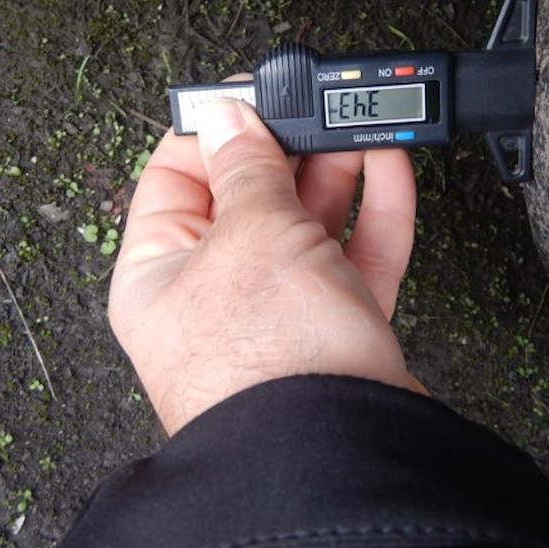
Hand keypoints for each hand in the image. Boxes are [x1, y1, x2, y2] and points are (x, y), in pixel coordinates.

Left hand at [108, 97, 419, 434]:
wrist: (339, 456)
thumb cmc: (268, 367)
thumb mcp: (250, 234)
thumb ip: (246, 167)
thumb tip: (226, 113)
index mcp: (159, 272)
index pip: (175, 175)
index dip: (213, 126)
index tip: (251, 91)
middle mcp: (214, 293)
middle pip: (249, 195)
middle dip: (287, 146)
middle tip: (318, 105)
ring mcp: (278, 311)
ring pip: (307, 221)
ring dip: (336, 170)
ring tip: (361, 124)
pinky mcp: (335, 327)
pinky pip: (353, 253)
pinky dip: (373, 209)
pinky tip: (388, 166)